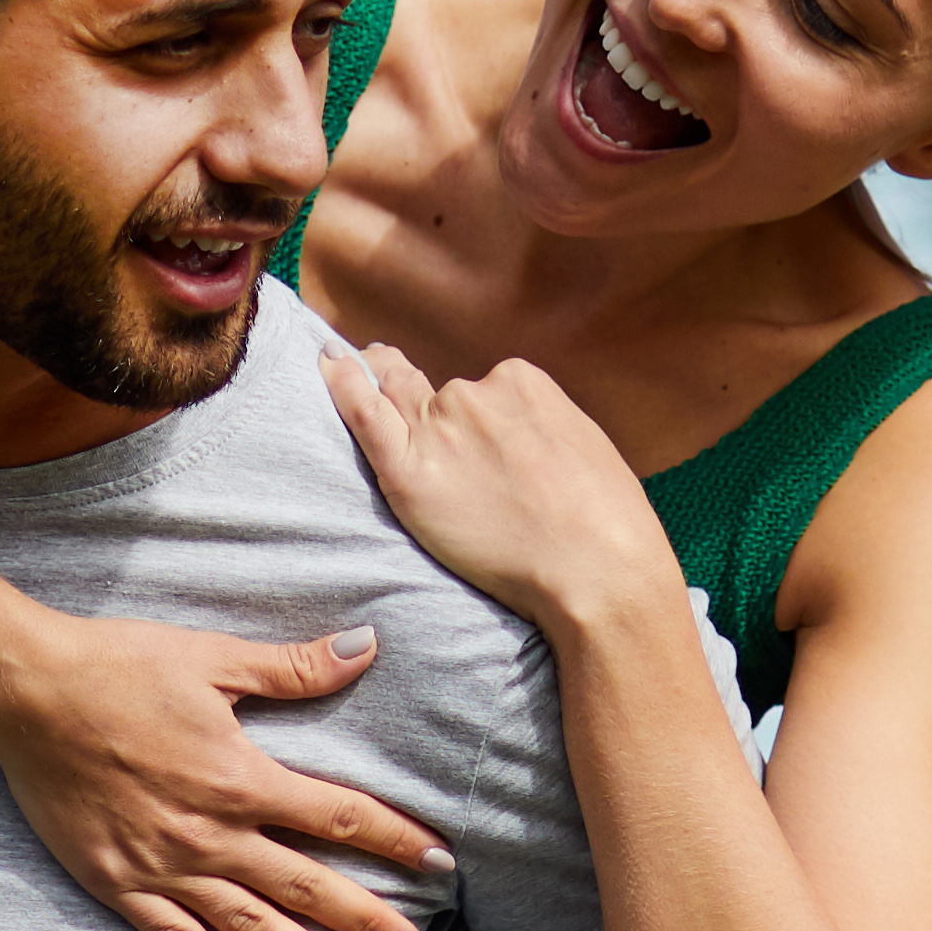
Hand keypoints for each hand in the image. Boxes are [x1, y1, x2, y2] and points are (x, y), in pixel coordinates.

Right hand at [0, 609, 460, 930]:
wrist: (25, 692)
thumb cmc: (119, 665)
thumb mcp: (214, 658)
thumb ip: (295, 667)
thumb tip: (369, 645)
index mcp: (241, 777)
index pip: (338, 815)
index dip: (394, 839)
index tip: (440, 863)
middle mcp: (211, 834)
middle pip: (307, 887)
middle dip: (366, 919)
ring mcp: (164, 866)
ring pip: (251, 927)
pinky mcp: (119, 884)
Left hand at [320, 341, 665, 645]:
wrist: (598, 566)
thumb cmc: (607, 524)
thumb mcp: (584, 448)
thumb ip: (542, 432)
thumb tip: (526, 446)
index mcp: (525, 383)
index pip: (483, 391)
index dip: (470, 413)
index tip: (459, 424)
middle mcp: (477, 394)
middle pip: (435, 396)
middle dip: (416, 397)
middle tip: (385, 378)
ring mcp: (440, 428)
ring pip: (398, 403)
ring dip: (375, 387)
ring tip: (346, 368)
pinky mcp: (409, 470)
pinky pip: (362, 414)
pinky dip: (339, 384)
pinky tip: (324, 363)